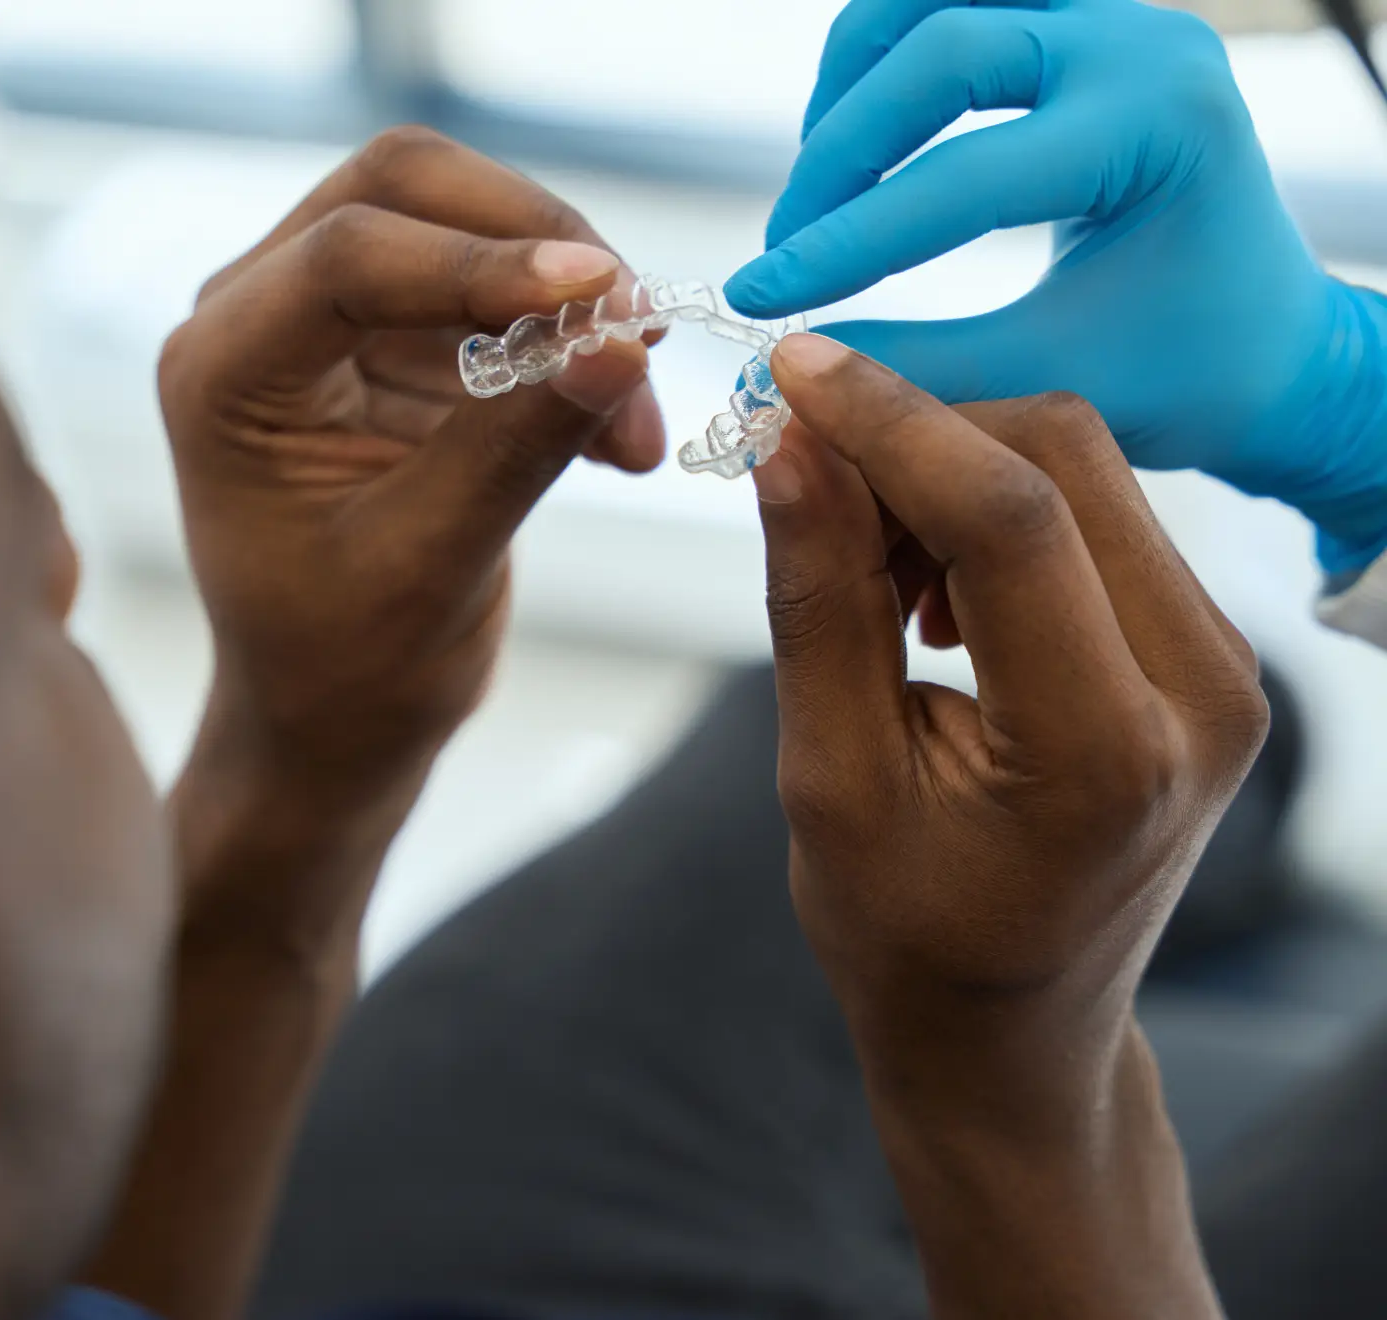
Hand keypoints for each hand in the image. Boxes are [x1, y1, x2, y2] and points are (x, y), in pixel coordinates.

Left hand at [158, 128, 657, 925]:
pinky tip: (621, 438)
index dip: (483, 261)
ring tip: (637, 416)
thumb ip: (516, 449)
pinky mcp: (393, 344)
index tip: (605, 297)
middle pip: (402, 190)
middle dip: (533, 240)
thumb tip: (620, 344)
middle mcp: (258, 319)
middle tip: (635, 321)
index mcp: (222, 372)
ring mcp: (328, 321)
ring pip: (465, 227)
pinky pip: (499, 298)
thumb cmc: (348, 669)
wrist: (335, 721)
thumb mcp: (433, 569)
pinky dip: (569, 348)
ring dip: (567, 300)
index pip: (346, 256)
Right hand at [726, 0, 1386, 573]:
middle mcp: (1139, 45)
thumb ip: (916, 370)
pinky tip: (856, 152)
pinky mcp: (1075, 26)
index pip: (962, 175)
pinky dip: (882, 69)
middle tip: (787, 250)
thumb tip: (789, 361)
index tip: (758, 296)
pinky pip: (948, 9)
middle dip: (839, 156)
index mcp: (1156, 127)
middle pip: (935, 48)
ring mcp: (1108, 20)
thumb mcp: (1049, 382)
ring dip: (851, 90)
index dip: (844, 241)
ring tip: (818, 194)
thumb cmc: (1186, 369)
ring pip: (929, 4)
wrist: (1265, 340)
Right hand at [753, 337, 1262, 1314]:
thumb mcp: (831, 779)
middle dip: (916, 433)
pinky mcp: (1202, 649)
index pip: (1013, 518)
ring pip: (1080, 470)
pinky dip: (989, 511)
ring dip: (947, 472)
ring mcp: (1220, 667)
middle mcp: (1203, 692)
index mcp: (1107, 751)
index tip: (791, 372)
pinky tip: (920, 584)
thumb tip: (789, 442)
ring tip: (855, 558)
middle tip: (801, 470)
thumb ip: (820, 601)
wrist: (1014, 1031)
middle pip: (1064, 458)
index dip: (892, 423)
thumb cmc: (908, 936)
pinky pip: (1095, 515)